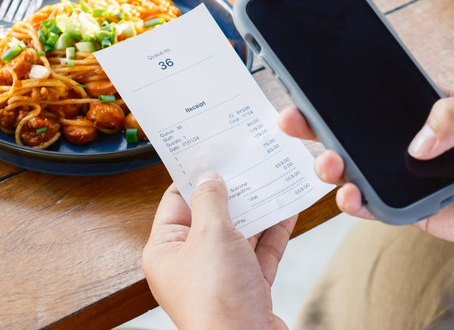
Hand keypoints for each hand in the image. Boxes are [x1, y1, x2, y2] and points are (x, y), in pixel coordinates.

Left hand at [142, 172, 295, 328]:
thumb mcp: (210, 235)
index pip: (176, 202)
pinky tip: (288, 210)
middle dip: (232, 191)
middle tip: (248, 161)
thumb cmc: (217, 300)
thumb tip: (209, 178)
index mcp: (166, 250)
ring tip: (273, 178)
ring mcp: (221, 276)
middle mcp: (190, 263)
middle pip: (211, 216)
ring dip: (257, 209)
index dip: (194, 176)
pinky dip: (273, 232)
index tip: (211, 153)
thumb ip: (211, 201)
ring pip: (239, 233)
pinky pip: (260, 252)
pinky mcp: (248, 288)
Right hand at [278, 92, 453, 263]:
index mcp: (430, 111)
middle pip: (355, 131)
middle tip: (295, 120)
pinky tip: (349, 195)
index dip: (345, 91)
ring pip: (357, 168)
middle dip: (318, 125)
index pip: (378, 96)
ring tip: (329, 163)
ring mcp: (409, 177)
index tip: (313, 84)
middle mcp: (414, 143)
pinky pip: (376, 206)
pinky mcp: (413, 211)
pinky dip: (355, 203)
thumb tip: (416, 142)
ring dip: (333, 164)